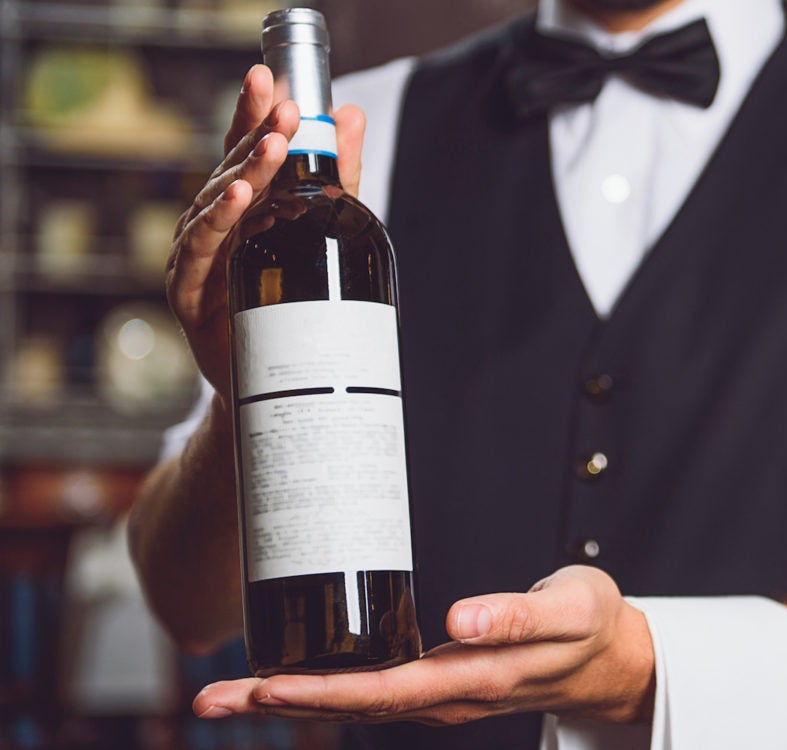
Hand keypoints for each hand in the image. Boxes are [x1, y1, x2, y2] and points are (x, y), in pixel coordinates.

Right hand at [166, 64, 366, 396]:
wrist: (263, 387)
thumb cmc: (287, 304)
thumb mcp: (324, 232)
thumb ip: (338, 178)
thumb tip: (352, 114)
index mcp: (239, 208)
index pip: (241, 150)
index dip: (251, 114)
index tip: (268, 78)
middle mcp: (211, 225)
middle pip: (229, 169)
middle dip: (257, 136)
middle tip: (288, 110)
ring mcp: (193, 255)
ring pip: (214, 204)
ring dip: (243, 172)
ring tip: (272, 147)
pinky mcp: (187, 289)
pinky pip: (200, 248)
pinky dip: (217, 220)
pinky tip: (238, 198)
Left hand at [192, 566, 655, 725]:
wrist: (615, 660)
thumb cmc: (593, 626)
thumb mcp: (571, 608)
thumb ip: (517, 616)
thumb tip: (456, 622)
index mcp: (475, 679)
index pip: (383, 692)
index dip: (321, 693)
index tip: (266, 685)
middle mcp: (449, 698)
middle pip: (351, 708)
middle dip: (278, 704)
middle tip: (210, 700)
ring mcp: (443, 698)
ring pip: (355, 707)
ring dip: (289, 702)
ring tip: (227, 694)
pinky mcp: (440, 686)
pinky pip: (372, 695)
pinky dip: (323, 691)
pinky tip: (292, 680)